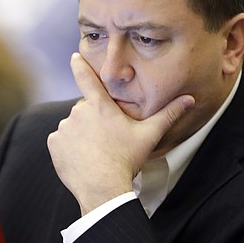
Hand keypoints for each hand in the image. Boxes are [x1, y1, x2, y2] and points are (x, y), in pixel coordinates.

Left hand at [47, 53, 193, 214]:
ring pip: (73, 126)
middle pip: (85, 110)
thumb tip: (189, 99)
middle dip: (93, 120)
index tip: (74, 55)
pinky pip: (61, 140)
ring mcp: (64, 127)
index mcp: (100, 106)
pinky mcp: (54, 143)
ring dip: (81, 134)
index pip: (86, 77)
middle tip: (106, 139)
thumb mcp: (149, 135)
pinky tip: (82, 157)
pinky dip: (69, 147)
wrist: (103, 187)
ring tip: (96, 151)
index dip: (79, 65)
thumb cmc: (126, 159)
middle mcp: (78, 112)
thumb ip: (168, 114)